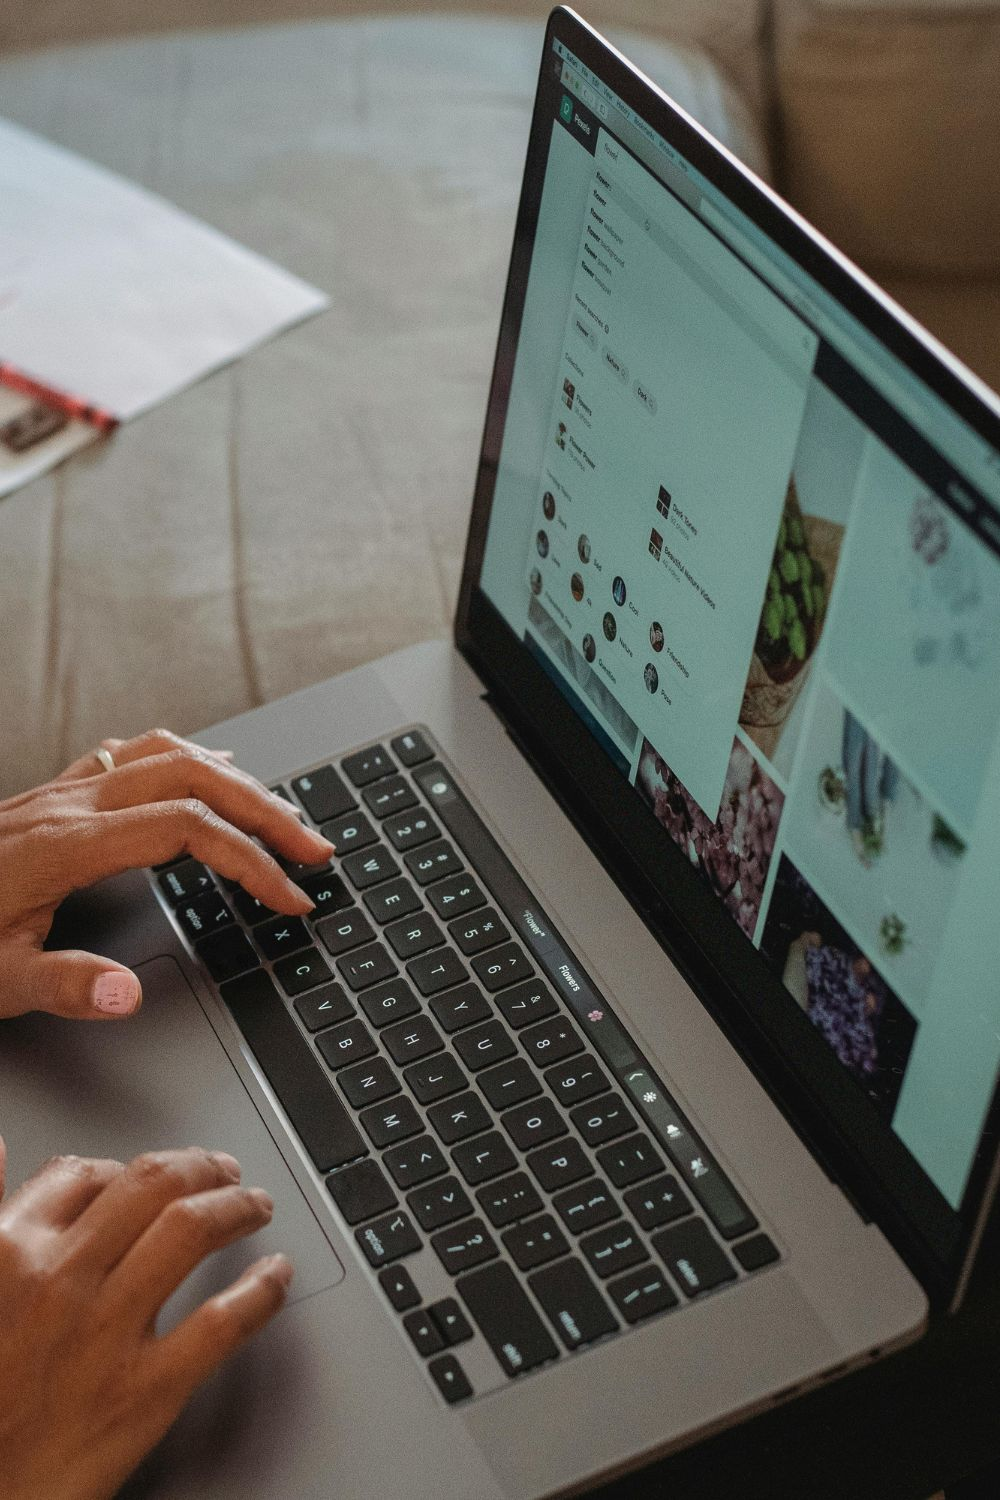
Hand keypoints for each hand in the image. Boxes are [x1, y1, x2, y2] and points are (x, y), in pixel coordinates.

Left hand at [0, 728, 333, 1020]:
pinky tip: (206, 767)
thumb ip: (65, 984)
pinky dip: (186, 756)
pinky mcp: (53, 796)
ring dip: (235, 779)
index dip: (251, 861)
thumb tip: (131, 993)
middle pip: (196, 778)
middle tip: (316, 848)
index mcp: (66, 845)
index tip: (290, 898)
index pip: (188, 831)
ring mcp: (62, 793)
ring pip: (170, 754)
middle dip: (267, 811)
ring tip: (280, 812)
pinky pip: (133, 752)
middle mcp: (71, 805)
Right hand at [0, 1137, 291, 1499]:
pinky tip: (275, 1275)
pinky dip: (261, 1289)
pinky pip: (222, 1321)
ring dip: (237, 1205)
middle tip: (224, 1171)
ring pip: (192, 1230)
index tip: (149, 1175)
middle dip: (200, 1166)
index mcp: (10, 1253)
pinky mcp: (147, 1390)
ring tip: (256, 1205)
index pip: (84, 1175)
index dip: (125, 1167)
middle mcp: (63, 1279)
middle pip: (153, 1184)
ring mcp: (109, 1332)